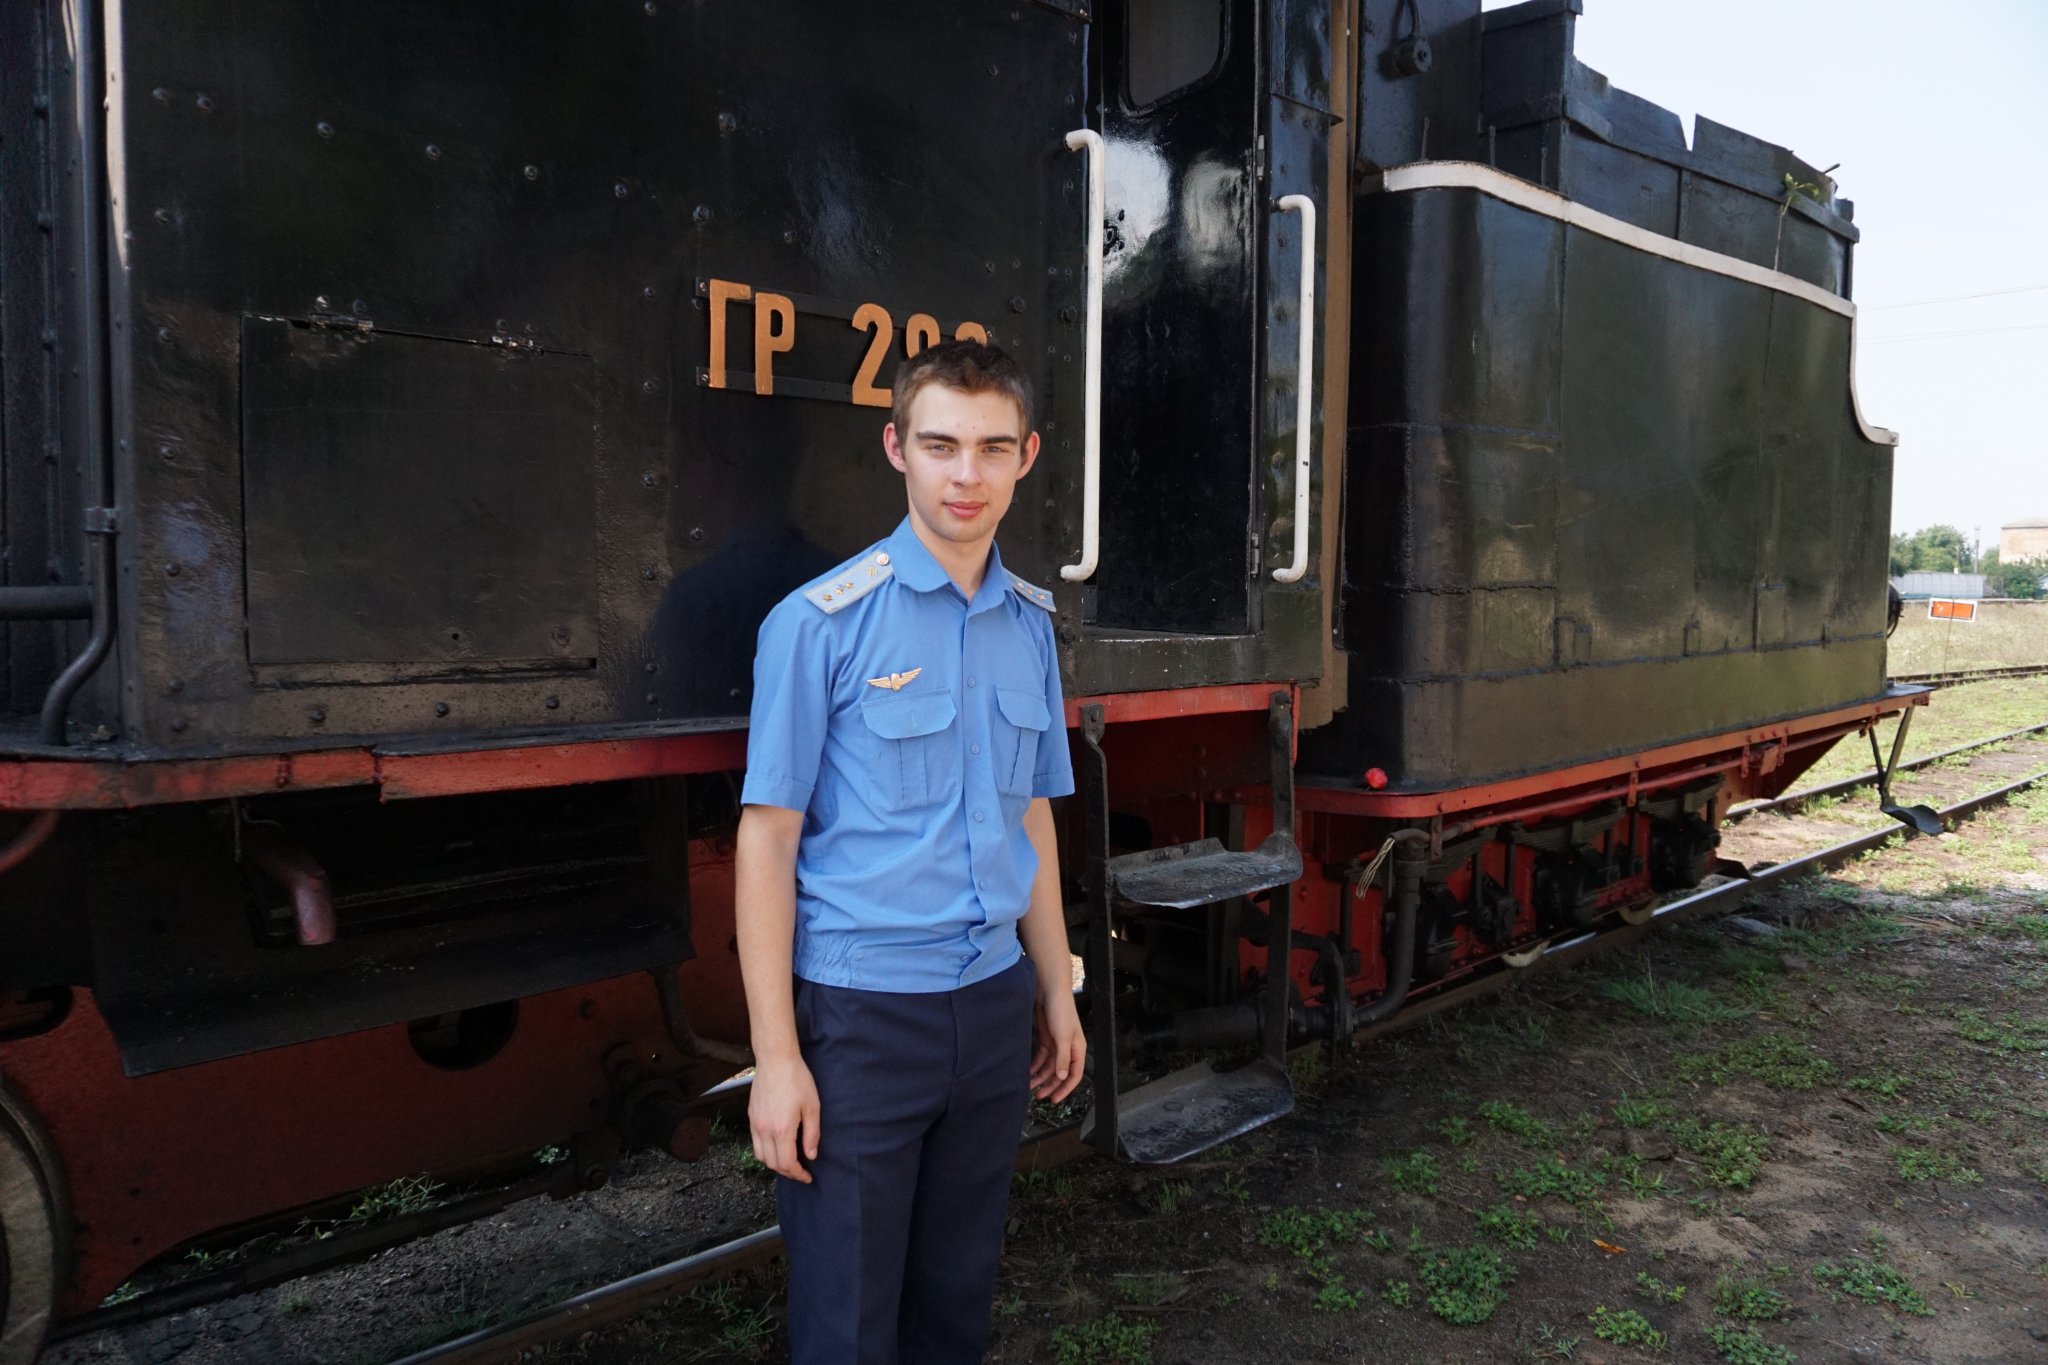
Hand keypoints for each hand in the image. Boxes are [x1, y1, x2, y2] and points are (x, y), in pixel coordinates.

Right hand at [748, 1052, 820, 1181]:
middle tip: (801, 1171)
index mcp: (782, 1130)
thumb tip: (810, 1155)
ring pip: (761, 1156)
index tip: (807, 1176)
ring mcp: (755, 1124)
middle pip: (773, 1164)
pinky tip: (777, 1145)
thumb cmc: (797, 1080)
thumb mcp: (812, 1107)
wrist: (775, 1060)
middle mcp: (765, 1130)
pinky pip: (755, 1143)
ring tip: (789, 1160)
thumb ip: (812, 1134)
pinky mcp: (751, 1116)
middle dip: (788, 1172)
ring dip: (775, 1163)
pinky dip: (765, 1151)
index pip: (787, 1164)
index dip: (798, 1174)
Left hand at [1029, 985, 1085, 1102]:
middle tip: (1039, 1096)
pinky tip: (1028, 1072)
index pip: (1074, 1075)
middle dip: (1050, 1085)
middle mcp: (1068, 1049)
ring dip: (1041, 1076)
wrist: (1049, 991)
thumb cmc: (1061, 1012)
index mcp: (1077, 1050)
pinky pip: (1042, 1057)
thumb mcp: (1062, 1037)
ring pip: (1049, 1066)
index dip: (1065, 1089)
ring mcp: (1057, 1044)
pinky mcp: (1046, 1038)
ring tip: (1029, 1086)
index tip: (1054, 1099)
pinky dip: (1036, 1065)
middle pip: (1060, 1073)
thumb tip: (1062, 1077)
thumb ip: (1062, 1058)